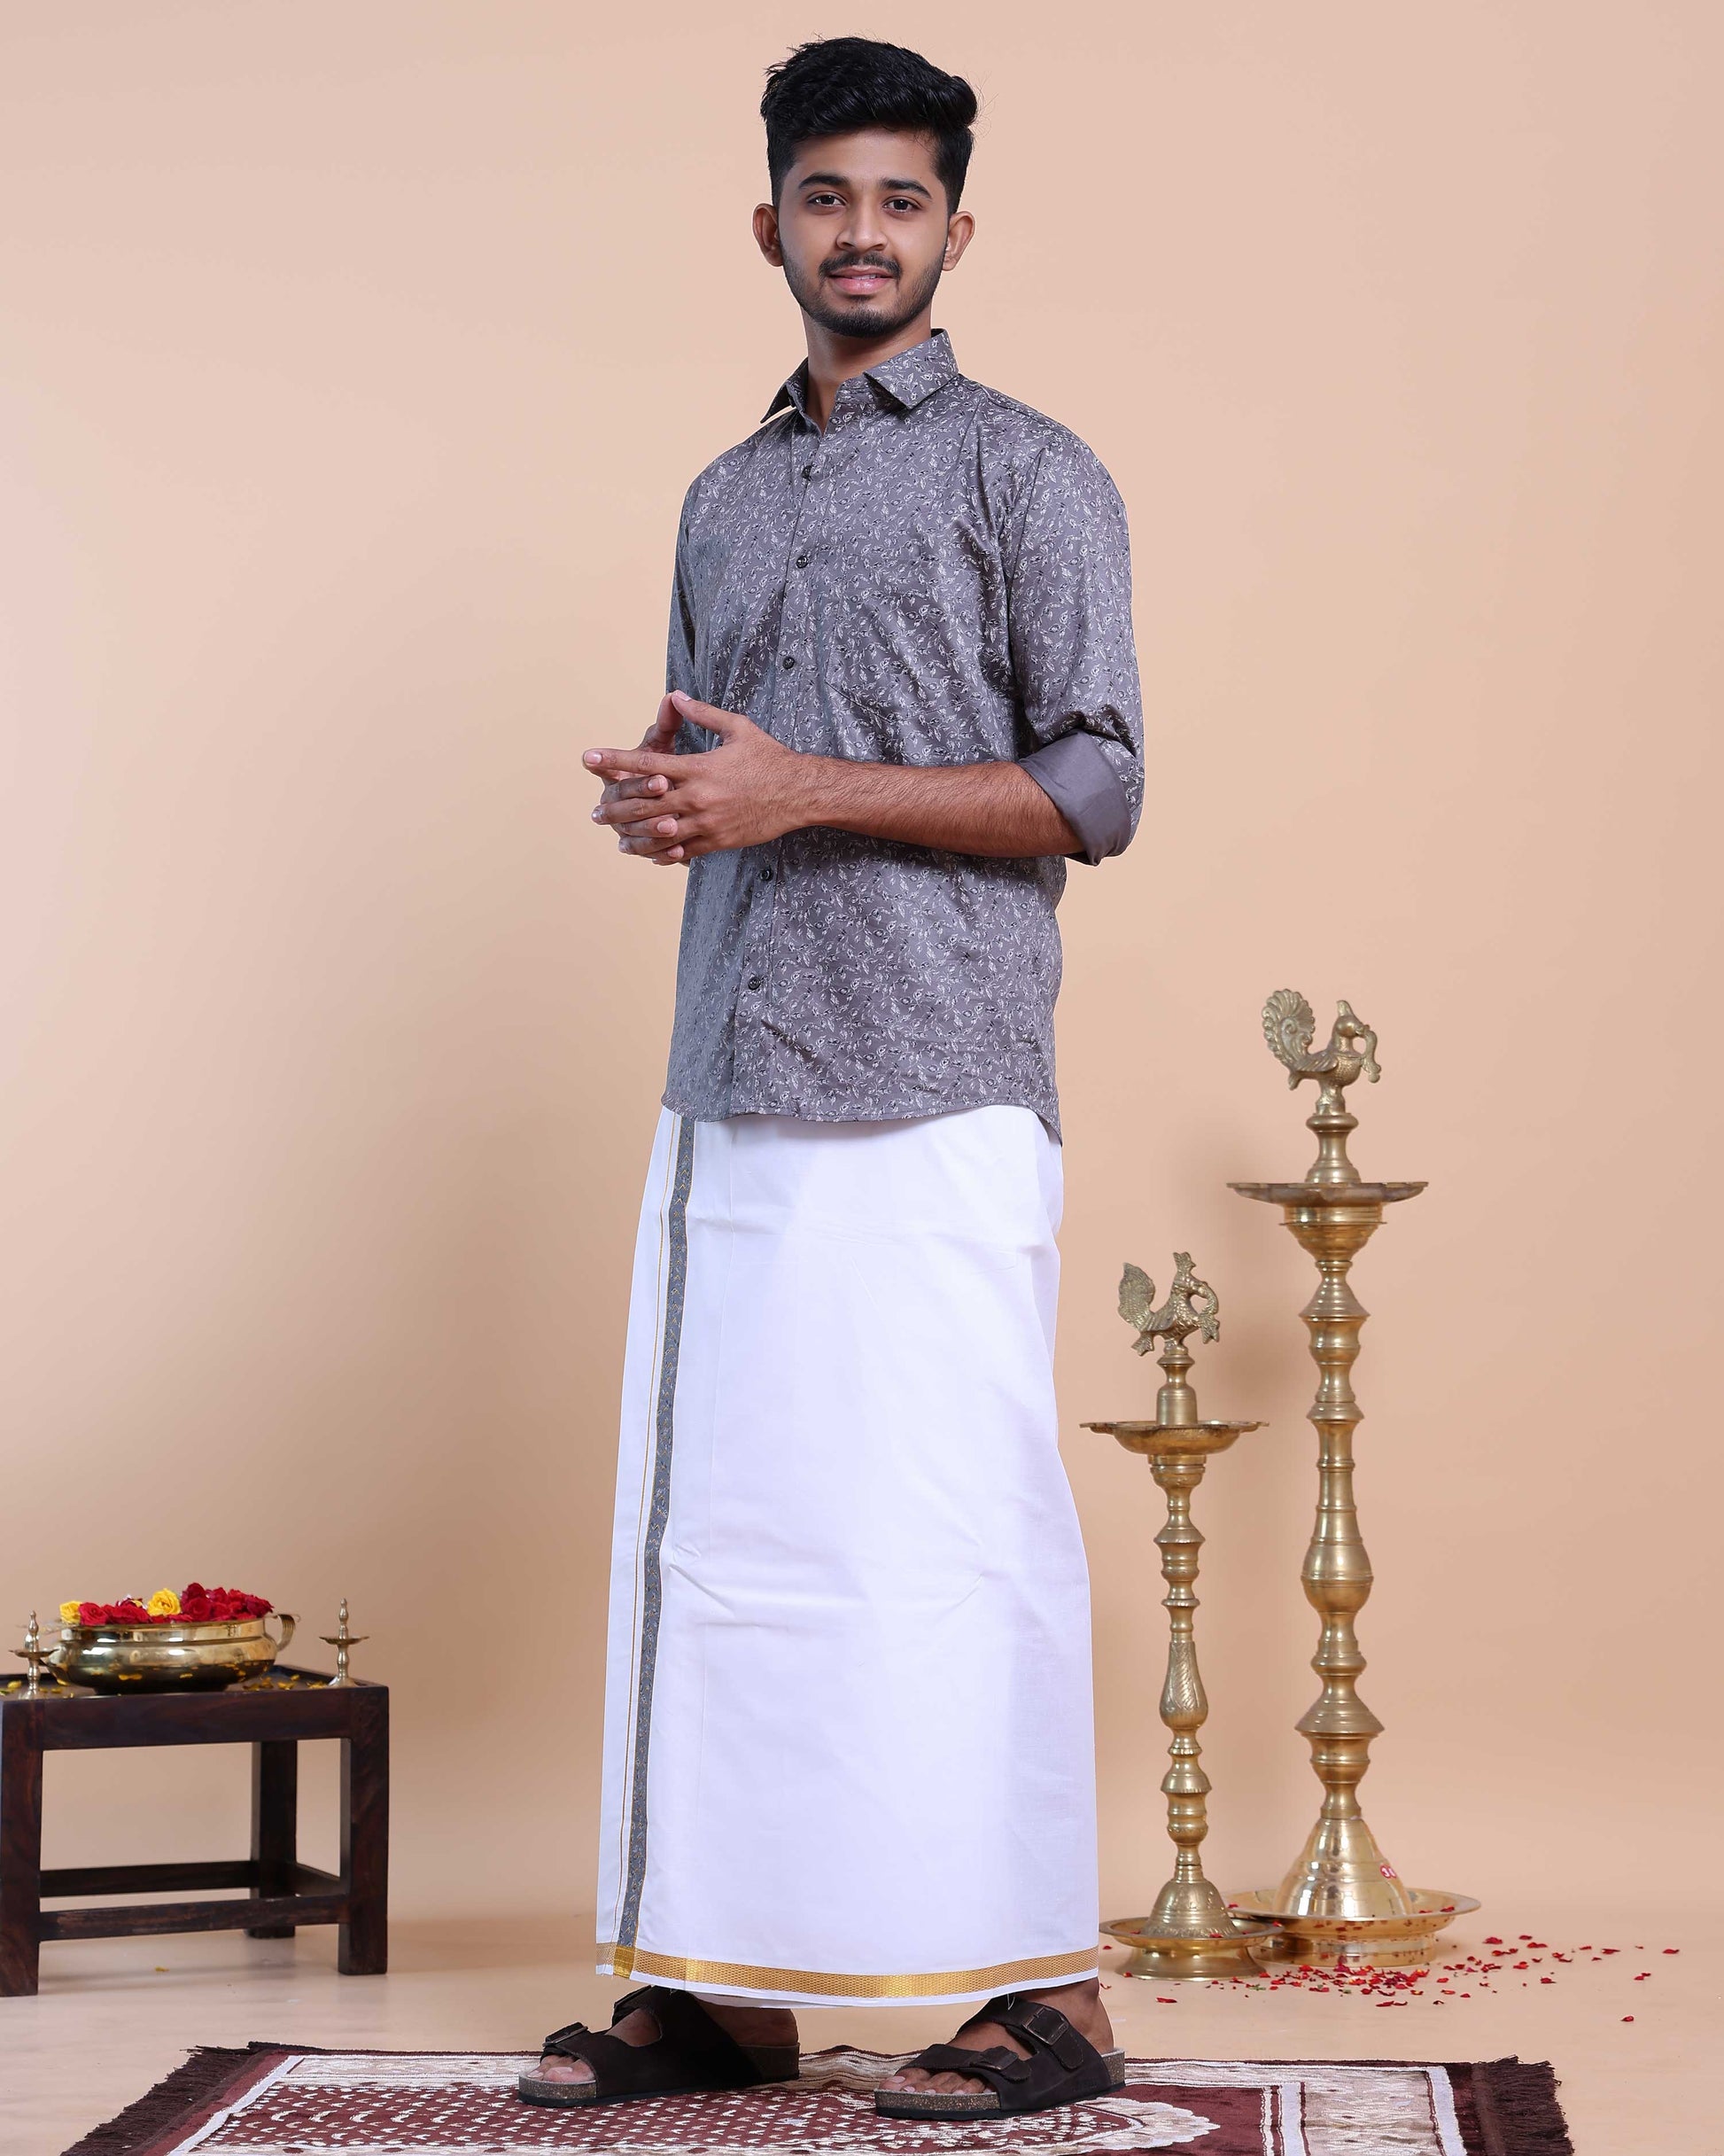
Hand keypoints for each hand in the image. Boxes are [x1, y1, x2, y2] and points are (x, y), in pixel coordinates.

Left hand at [586, 691, 816, 862]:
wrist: (799, 793)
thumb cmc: (769, 757)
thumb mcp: (737, 727)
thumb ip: (702, 714)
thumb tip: (676, 696)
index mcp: (698, 767)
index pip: (646, 764)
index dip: (614, 760)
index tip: (589, 758)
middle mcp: (698, 797)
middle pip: (645, 803)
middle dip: (616, 807)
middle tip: (595, 812)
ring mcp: (707, 822)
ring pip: (661, 833)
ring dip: (635, 837)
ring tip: (617, 840)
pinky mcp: (719, 840)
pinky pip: (685, 851)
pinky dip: (664, 853)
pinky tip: (649, 855)